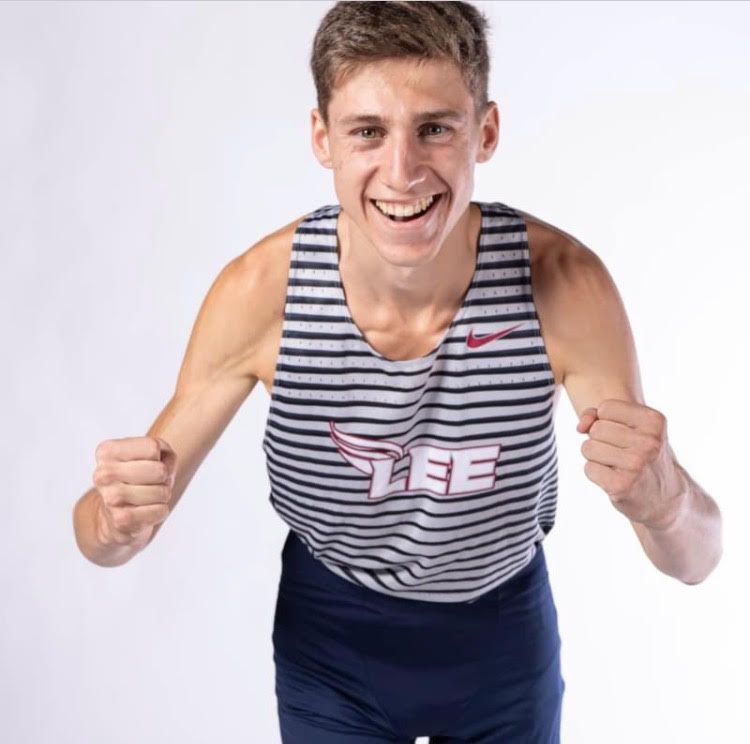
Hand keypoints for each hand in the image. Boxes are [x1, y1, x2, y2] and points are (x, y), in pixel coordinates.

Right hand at [92, 436, 176, 547]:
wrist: (116, 516)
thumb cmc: (139, 478)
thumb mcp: (151, 454)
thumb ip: (163, 449)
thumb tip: (164, 468)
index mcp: (107, 452)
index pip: (152, 447)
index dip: (160, 458)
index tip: (147, 465)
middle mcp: (103, 474)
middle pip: (159, 470)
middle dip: (164, 478)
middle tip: (151, 483)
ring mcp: (110, 498)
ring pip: (161, 492)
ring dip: (163, 495)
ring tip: (148, 497)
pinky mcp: (120, 520)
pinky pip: (159, 510)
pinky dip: (161, 510)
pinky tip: (146, 511)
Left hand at [577, 399, 685, 528]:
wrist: (664, 497)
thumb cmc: (641, 454)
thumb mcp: (631, 426)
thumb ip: (598, 414)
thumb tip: (580, 426)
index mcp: (654, 421)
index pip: (606, 407)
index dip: (606, 420)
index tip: (623, 434)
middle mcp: (649, 442)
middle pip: (596, 428)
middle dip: (599, 440)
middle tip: (620, 452)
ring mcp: (636, 464)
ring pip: (588, 447)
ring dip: (596, 457)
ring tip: (616, 465)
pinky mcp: (622, 485)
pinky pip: (589, 468)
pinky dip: (596, 473)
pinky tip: (614, 478)